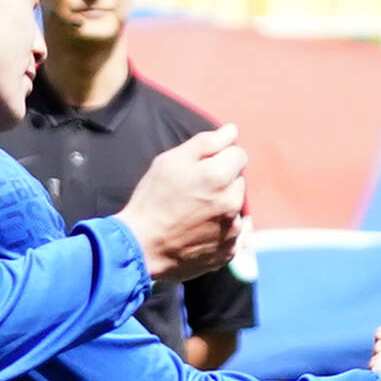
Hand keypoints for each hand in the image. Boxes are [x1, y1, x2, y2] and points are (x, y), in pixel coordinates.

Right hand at [122, 124, 249, 282]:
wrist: (141, 246)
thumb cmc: (153, 199)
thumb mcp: (170, 160)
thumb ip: (206, 142)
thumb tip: (232, 130)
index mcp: (219, 176)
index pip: (239, 154)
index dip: (220, 156)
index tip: (202, 167)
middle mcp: (232, 203)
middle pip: (239, 180)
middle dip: (223, 180)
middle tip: (194, 190)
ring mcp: (233, 229)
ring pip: (237, 206)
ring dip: (223, 204)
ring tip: (194, 212)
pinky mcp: (230, 250)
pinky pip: (234, 231)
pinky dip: (222, 228)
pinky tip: (199, 229)